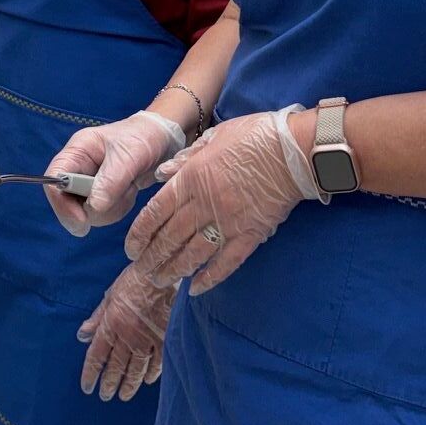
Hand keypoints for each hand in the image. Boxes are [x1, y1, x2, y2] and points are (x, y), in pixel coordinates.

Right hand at [43, 111, 186, 236]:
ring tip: (128, 189)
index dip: (62, 204)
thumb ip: (110, 181)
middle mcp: (78, 167)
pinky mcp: (102, 193)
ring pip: (85, 211)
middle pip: (66, 201)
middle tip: (117, 200)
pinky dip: (117, 208)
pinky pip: (102, 213)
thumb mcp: (129, 156)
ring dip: (109, 208)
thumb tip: (93, 208)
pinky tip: (130, 191)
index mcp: (77, 151)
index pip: (54, 180)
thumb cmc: (143, 137)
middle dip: (92, 208)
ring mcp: (89, 182)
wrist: (163, 140)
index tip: (83, 221)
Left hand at [77, 265, 173, 401]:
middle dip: (109, 383)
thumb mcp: (110, 296)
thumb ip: (96, 318)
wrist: (162, 272)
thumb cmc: (134, 280)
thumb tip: (82, 336)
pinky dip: (151, 373)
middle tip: (106, 396)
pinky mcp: (165, 339)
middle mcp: (127, 335)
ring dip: (129, 384)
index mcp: (111, 324)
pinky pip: (157, 362)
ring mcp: (147, 339)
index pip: (96, 355)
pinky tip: (147, 380)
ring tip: (123, 396)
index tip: (87, 387)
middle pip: (116, 366)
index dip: (90, 373)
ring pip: (136, 369)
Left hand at [125, 110, 321, 294]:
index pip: (156, 211)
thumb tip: (162, 175)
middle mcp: (205, 204)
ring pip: (194, 253)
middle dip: (153, 257)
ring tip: (162, 281)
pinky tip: (196, 288)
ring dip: (174, 269)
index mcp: (193, 178)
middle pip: (171, 237)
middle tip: (141, 272)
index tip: (131, 248)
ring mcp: (228, 222)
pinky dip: (210, 277)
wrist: (294, 150)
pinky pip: (226, 262)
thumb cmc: (255, 136)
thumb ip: (186, 159)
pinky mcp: (251, 234)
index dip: (141, 233)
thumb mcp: (214, 137)